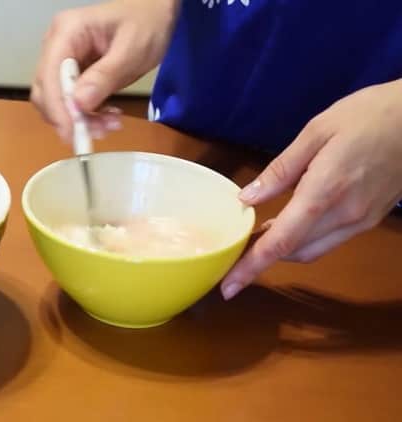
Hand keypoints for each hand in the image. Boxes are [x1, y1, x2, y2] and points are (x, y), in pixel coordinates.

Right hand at [30, 0, 179, 140]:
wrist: (156, 13)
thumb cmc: (147, 22)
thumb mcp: (131, 49)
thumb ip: (105, 76)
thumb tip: (79, 104)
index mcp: (66, 32)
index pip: (49, 75)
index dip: (57, 108)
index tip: (72, 132)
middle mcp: (57, 46)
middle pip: (46, 91)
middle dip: (69, 117)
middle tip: (99, 132)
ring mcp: (63, 60)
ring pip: (57, 101)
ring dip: (80, 120)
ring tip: (112, 124)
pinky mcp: (74, 74)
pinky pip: (71, 102)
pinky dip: (88, 115)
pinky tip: (110, 116)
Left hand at [221, 79, 401, 299]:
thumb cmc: (369, 115)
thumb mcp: (316, 132)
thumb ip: (280, 169)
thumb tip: (247, 198)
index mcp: (324, 192)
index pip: (280, 241)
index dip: (251, 266)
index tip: (228, 286)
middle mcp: (344, 215)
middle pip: (293, 252)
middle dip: (261, 258)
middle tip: (235, 251)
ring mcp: (361, 220)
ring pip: (311, 250)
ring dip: (282, 250)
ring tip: (256, 238)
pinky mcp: (371, 219)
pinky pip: (329, 240)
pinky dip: (303, 240)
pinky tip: (288, 224)